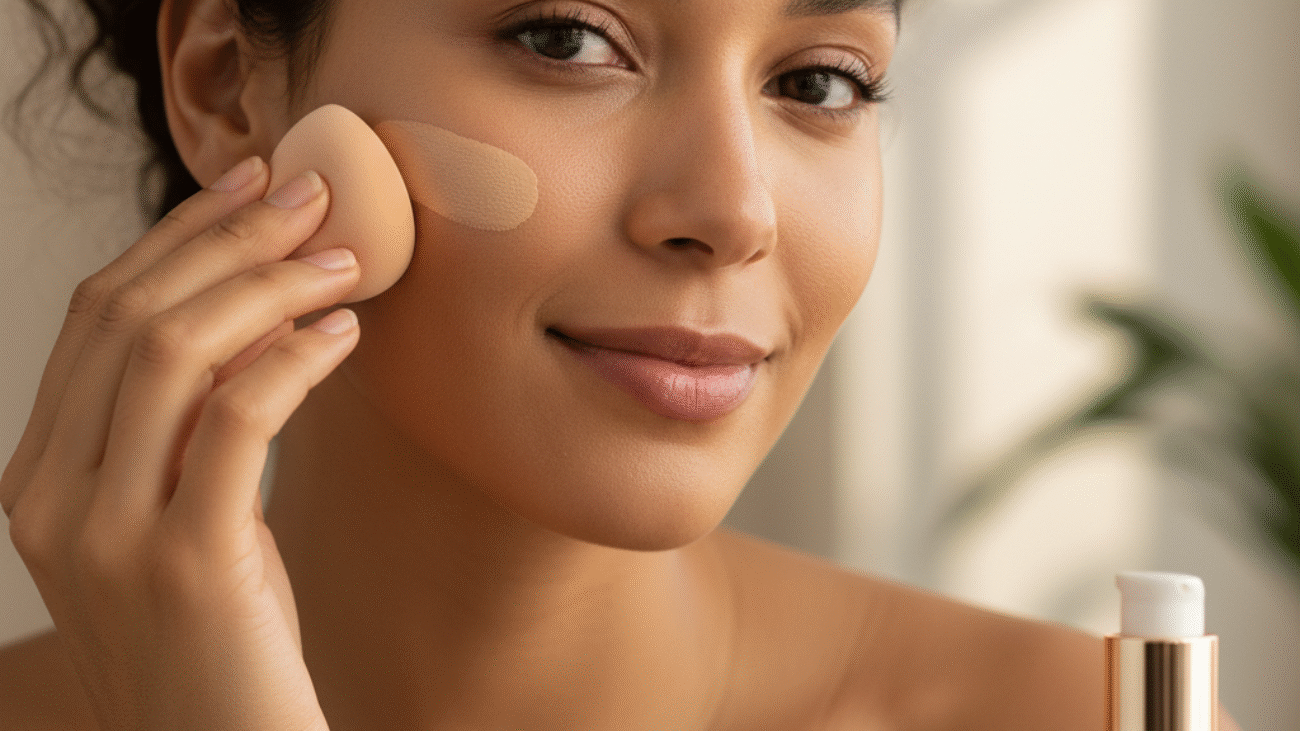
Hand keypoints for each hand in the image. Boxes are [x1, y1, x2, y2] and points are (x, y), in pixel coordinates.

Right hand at [1, 157, 358, 730]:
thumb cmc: (224, 643)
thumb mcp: (189, 522)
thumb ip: (191, 431)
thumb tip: (257, 311)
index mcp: (40, 479)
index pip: (95, 318)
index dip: (176, 237)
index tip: (250, 185)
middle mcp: (51, 499)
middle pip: (128, 315)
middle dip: (226, 236)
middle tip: (312, 196)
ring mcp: (107, 534)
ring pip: (174, 351)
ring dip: (268, 283)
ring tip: (345, 258)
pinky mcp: (185, 563)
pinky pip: (236, 418)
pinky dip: (294, 357)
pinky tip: (345, 334)